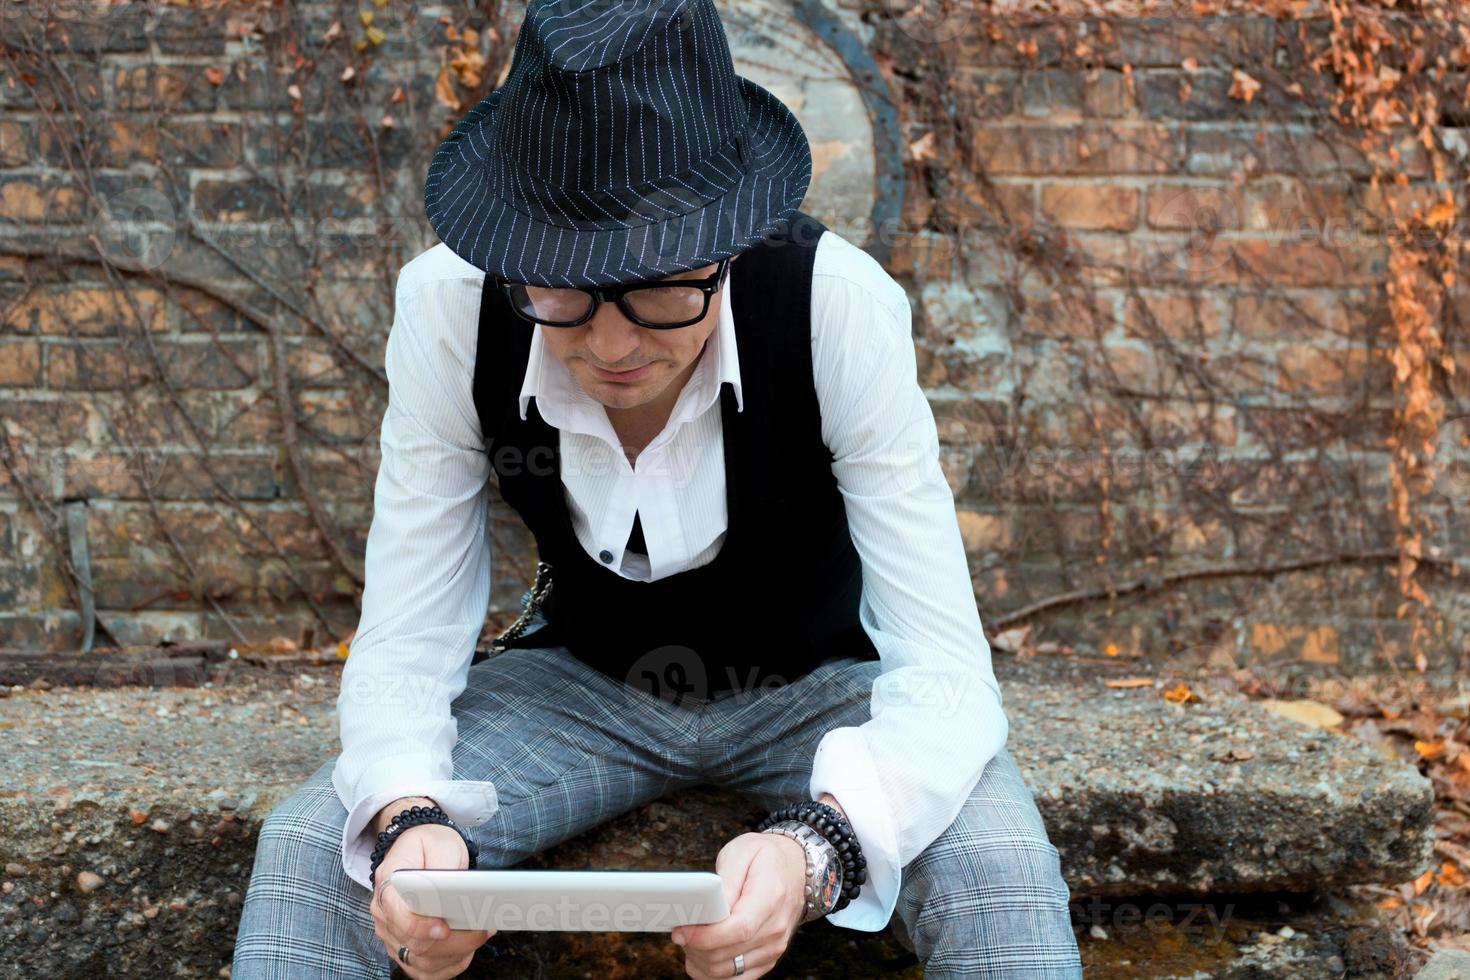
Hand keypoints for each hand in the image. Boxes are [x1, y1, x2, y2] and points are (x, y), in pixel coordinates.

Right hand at [370, 800, 492, 979]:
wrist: (419, 850)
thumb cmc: (430, 846)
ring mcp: (392, 935)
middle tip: (482, 930)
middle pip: (412, 944)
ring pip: (420, 962)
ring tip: (480, 936)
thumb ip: (444, 866)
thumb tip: (451, 890)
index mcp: (388, 883)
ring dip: (454, 955)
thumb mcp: (441, 843)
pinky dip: (449, 966)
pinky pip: (424, 970)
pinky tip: (467, 951)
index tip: (444, 928)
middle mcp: (384, 914)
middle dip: (451, 942)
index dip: (418, 926)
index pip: (395, 913)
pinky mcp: (404, 949)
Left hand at [670, 832, 808, 978]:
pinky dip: (710, 971)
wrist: (795, 869)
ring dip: (699, 960)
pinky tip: (701, 954)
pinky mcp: (767, 961)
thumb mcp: (742, 852)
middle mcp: (776, 929)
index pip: (738, 929)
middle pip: (726, 955)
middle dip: (694, 947)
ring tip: (690, 939)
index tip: (681, 931)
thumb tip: (708, 907)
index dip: (705, 936)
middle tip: (679, 930)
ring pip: (725, 972)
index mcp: (771, 897)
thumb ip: (724, 880)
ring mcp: (773, 948)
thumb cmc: (765, 858)